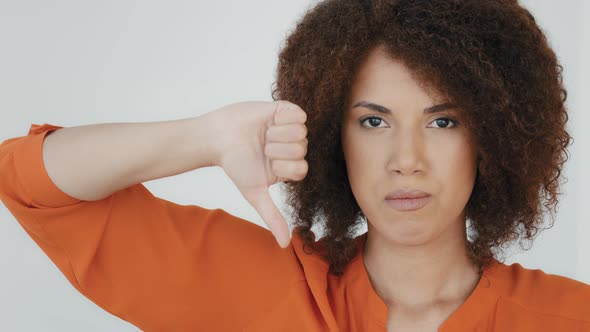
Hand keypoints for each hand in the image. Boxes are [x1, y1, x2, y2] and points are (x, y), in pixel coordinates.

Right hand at [214, 100, 307, 247]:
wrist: (218, 137)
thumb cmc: (236, 164)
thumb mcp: (255, 193)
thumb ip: (272, 216)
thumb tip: (284, 245)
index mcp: (290, 167)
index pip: (302, 169)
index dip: (283, 165)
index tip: (266, 162)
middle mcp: (294, 148)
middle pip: (302, 149)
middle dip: (278, 149)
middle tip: (262, 146)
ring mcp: (291, 128)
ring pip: (301, 132)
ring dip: (278, 133)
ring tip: (264, 133)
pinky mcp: (286, 110)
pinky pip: (299, 114)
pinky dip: (282, 118)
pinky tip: (269, 120)